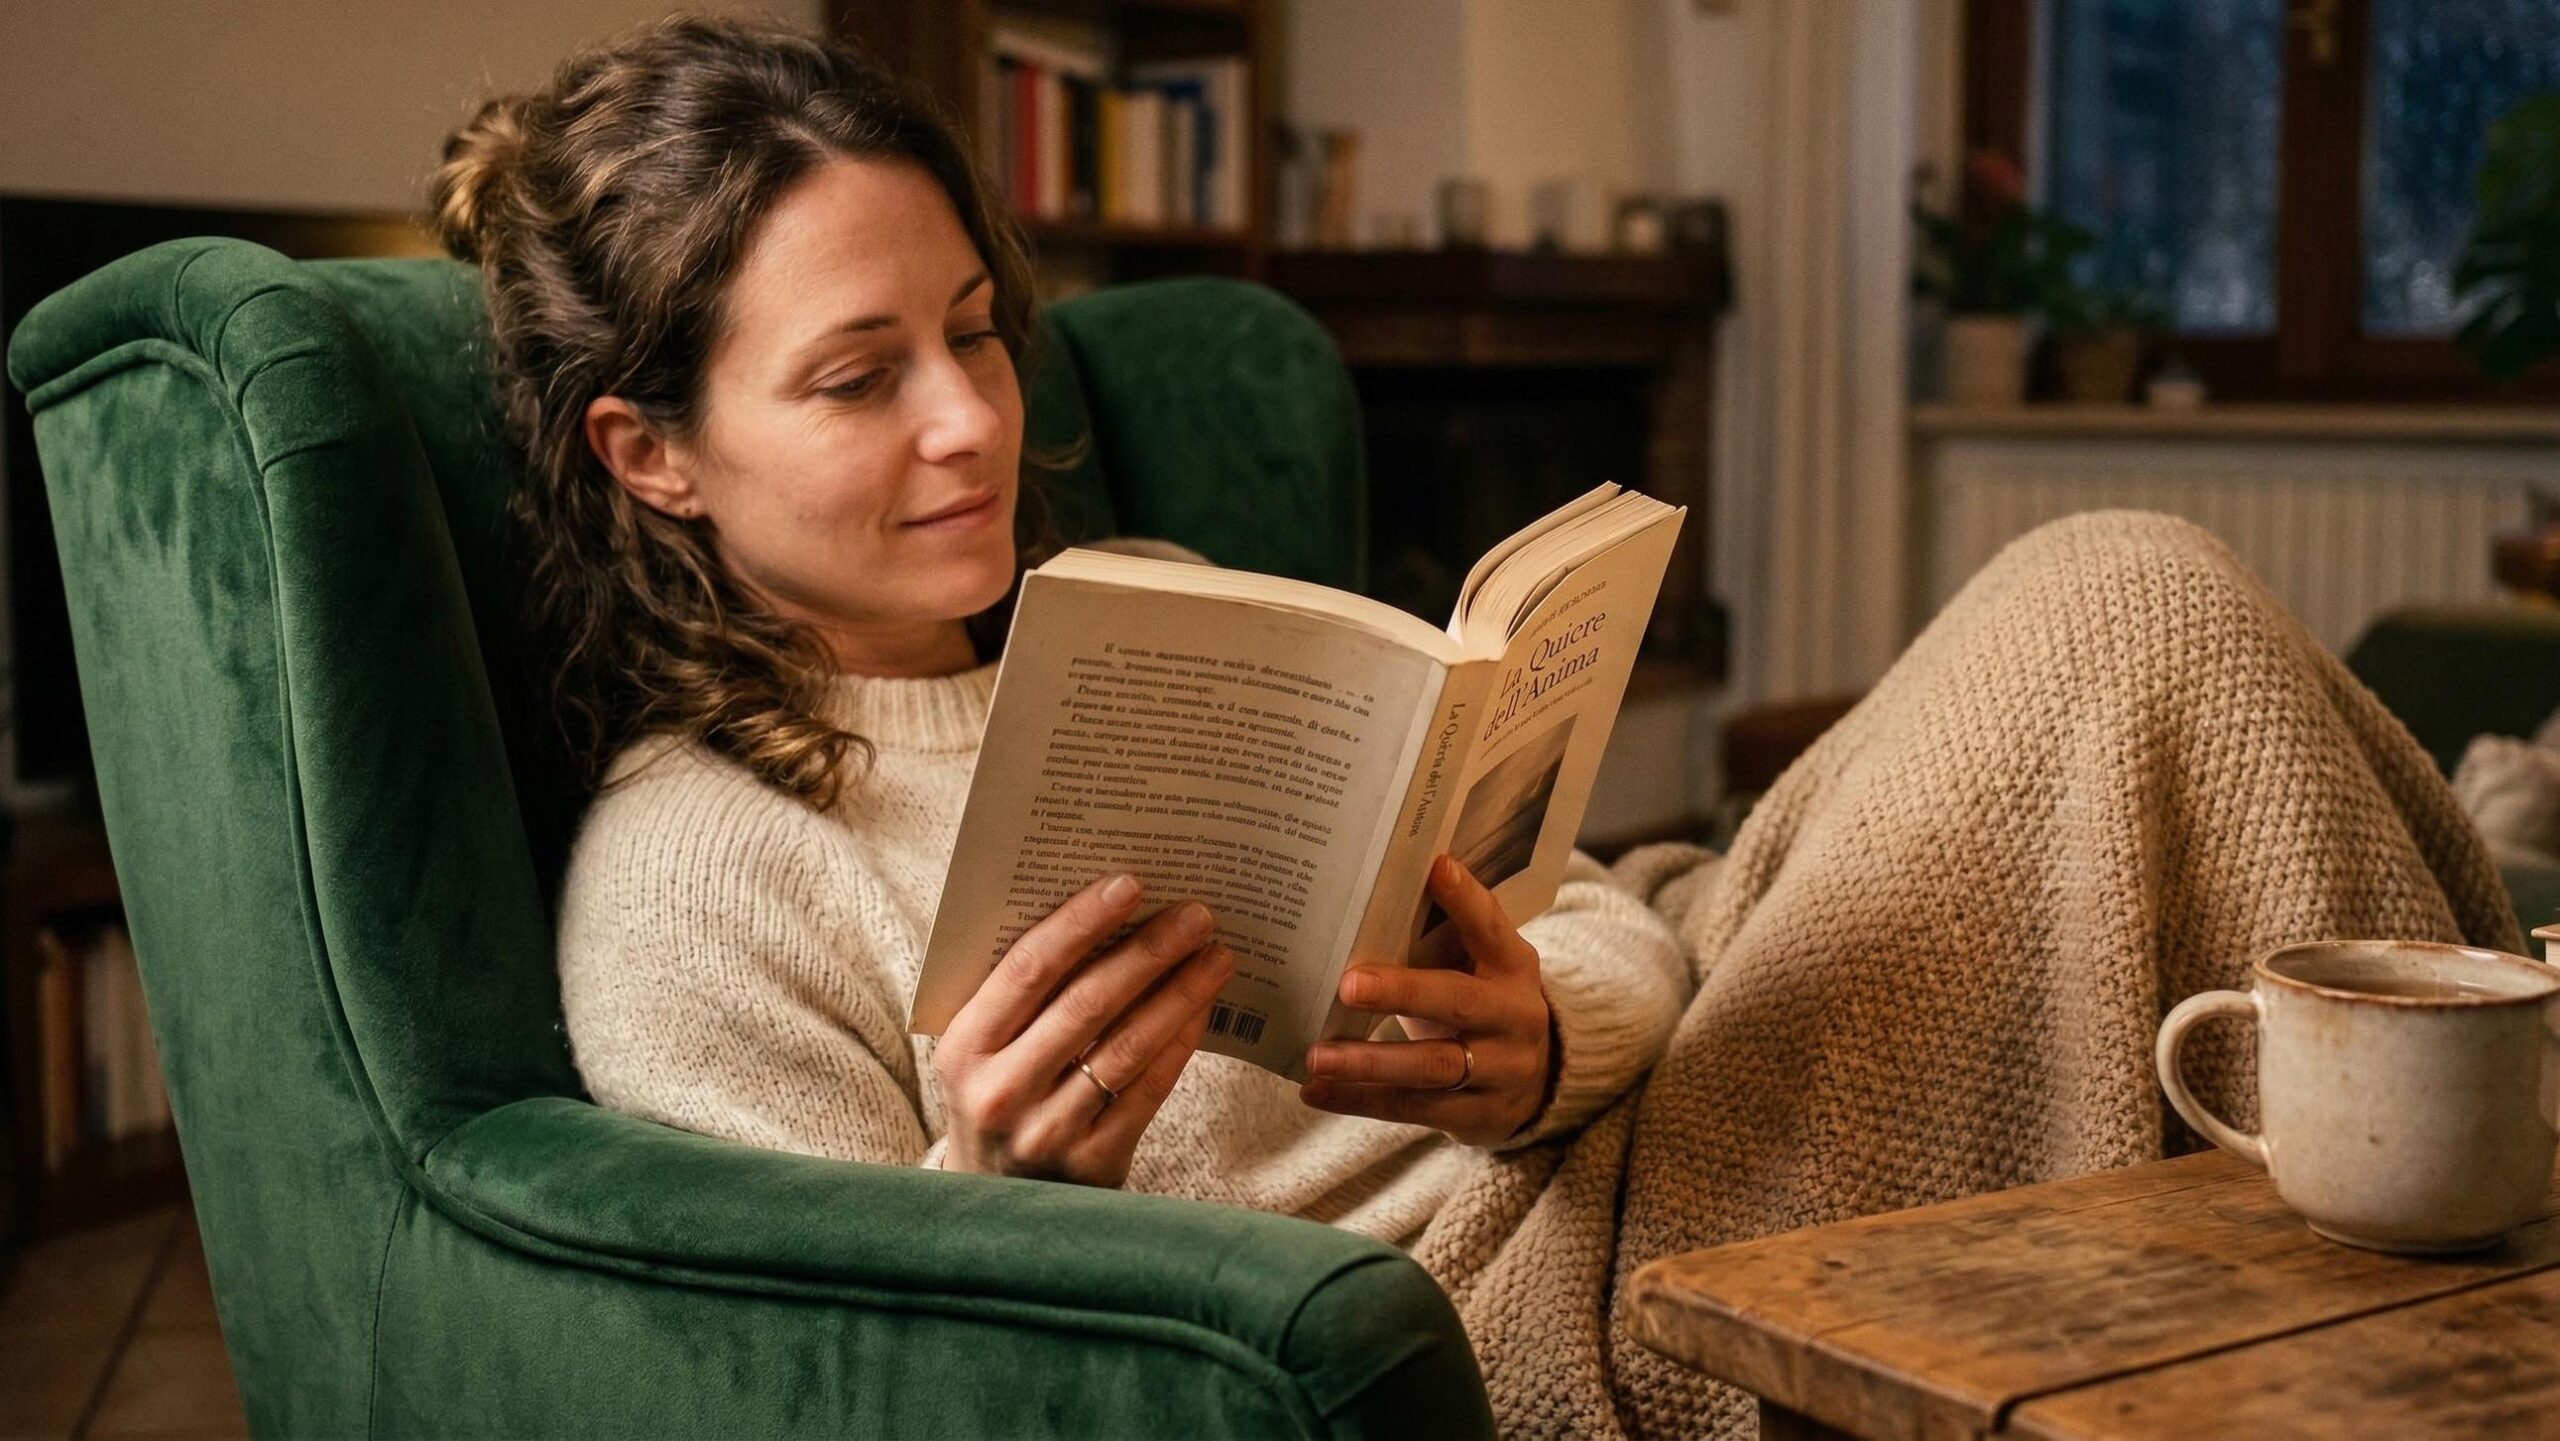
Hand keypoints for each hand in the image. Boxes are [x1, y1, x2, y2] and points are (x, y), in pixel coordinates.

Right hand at [933, 874, 1232, 1185]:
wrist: (993, 1201)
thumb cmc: (999, 1095)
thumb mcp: (985, 1049)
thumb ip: (1022, 993)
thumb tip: (1106, 914)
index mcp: (966, 1048)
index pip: (1027, 969)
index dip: (1080, 922)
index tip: (1129, 884)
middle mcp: (1000, 1092)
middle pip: (1087, 1004)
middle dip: (1149, 951)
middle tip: (1196, 914)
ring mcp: (1047, 1132)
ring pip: (1127, 1047)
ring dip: (1180, 993)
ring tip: (1216, 955)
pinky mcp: (1093, 1163)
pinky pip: (1148, 1090)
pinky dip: (1181, 1042)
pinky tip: (1204, 1008)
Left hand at [1299, 855, 1553, 1145]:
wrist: (1537, 1080)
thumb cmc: (1481, 1003)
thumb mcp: (1478, 967)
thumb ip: (1441, 938)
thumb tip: (1367, 898)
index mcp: (1512, 966)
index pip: (1491, 927)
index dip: (1466, 900)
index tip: (1436, 867)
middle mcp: (1514, 1016)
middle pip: (1458, 1001)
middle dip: (1402, 993)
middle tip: (1348, 985)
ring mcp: (1500, 1070)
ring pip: (1433, 1067)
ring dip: (1370, 1062)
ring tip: (1318, 1056)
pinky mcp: (1477, 1114)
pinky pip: (1413, 1108)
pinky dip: (1361, 1100)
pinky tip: (1316, 1091)